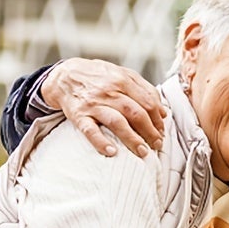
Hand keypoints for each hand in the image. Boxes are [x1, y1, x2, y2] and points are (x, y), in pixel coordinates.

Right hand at [43, 59, 166, 158]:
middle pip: (136, 113)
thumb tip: (163, 112)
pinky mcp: (79, 115)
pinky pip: (90, 131)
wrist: (65, 76)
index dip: (157, 119)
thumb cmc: (98, 77)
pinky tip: (111, 152)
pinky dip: (101, 142)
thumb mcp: (122, 75)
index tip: (161, 132)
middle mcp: (109, 91)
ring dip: (132, 139)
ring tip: (142, 152)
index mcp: (123, 80)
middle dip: (150, 131)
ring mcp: (94, 104)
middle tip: (157, 145)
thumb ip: (144, 89)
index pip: (148, 102)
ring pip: (117, 122)